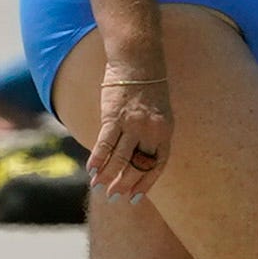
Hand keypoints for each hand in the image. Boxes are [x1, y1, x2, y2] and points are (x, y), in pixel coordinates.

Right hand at [83, 27, 175, 194]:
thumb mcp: (159, 114)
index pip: (158, 165)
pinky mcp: (115, 116)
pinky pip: (105, 143)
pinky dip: (98, 158)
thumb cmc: (146, 89)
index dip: (146, 183)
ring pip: (120, 158)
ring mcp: (133, 124)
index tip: (135, 196)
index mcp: (166, 132)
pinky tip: (91, 169)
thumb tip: (140, 155)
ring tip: (99, 187)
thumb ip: (152, 135)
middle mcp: (152, 131)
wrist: (139, 62)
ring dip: (109, 175)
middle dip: (125, 183)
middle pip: (139, 165)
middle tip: (113, 196)